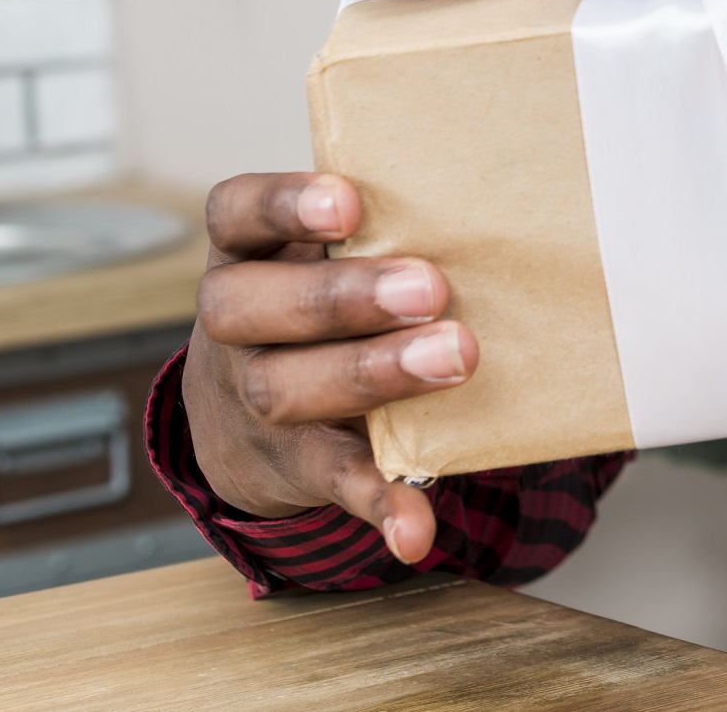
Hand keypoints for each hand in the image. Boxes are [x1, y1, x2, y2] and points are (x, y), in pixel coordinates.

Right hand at [180, 174, 478, 562]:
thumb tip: (492, 201)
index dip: (282, 205)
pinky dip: (377, 502)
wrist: (248, 416)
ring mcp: (253, 398)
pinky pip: (330, 482)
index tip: (349, 203)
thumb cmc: (320, 306)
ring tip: (454, 359)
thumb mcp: (321, 257)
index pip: (235, 213)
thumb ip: (381, 227)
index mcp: (247, 254)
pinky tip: (415, 525)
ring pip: (283, 388)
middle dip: (342, 298)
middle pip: (253, 306)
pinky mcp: (292, 465)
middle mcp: (235, 324)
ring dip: (372, 374)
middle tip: (431, 289)